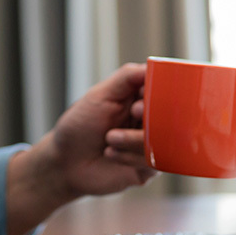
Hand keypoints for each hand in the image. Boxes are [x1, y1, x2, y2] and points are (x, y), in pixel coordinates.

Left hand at [5, 64, 156, 234]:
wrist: (65, 163)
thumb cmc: (80, 126)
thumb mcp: (100, 96)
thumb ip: (126, 78)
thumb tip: (151, 66)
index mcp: (141, 99)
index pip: (164, 91)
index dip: (159, 93)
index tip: (145, 97)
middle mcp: (150, 120)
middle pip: (170, 115)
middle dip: (151, 115)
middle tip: (134, 112)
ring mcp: (151, 144)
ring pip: (163, 140)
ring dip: (134, 138)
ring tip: (109, 139)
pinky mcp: (149, 168)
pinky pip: (154, 161)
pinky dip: (130, 156)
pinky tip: (110, 154)